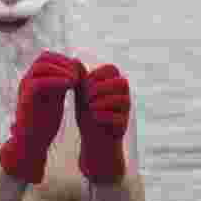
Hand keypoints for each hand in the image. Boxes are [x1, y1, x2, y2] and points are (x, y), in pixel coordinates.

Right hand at [0, 51, 83, 183]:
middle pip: (43, 57)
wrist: (32, 142)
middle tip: (78, 73)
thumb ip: (63, 82)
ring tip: (75, 80)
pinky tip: (70, 85)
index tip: (79, 70)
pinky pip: (38, 82)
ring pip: (40, 67)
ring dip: (61, 70)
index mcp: (34, 79)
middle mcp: (27, 80)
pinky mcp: (25, 99)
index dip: (64, 60)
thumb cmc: (44, 123)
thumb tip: (76, 65)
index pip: (47, 56)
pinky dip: (55, 80)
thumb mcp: (57, 98)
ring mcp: (25, 88)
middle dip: (63, 62)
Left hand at [75, 64, 130, 183]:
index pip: (111, 69)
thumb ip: (80, 79)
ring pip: (122, 98)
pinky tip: (94, 117)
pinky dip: (104, 115)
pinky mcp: (124, 125)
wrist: (93, 140)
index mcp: (114, 85)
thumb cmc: (88, 114)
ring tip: (90, 107)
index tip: (83, 85)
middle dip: (101, 87)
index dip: (97, 75)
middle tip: (87, 97)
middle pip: (120, 81)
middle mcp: (124, 95)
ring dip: (103, 101)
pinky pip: (120, 116)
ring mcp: (126, 110)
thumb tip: (74, 59)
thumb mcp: (82, 94)